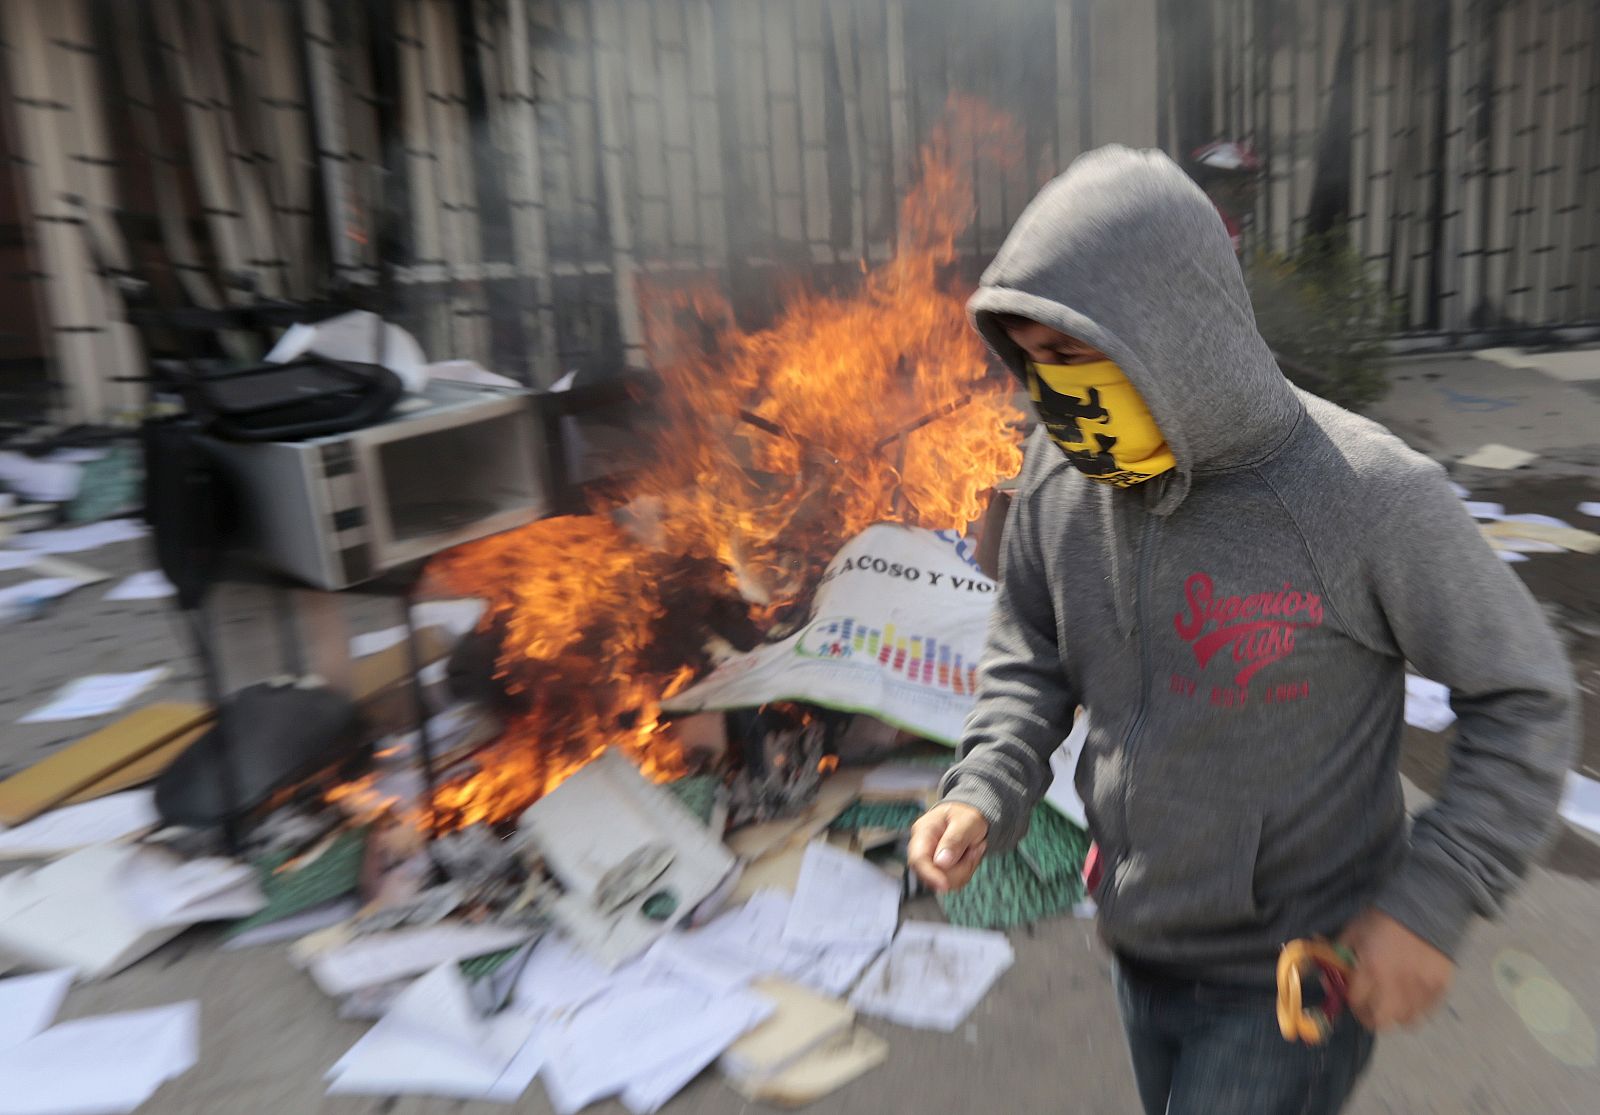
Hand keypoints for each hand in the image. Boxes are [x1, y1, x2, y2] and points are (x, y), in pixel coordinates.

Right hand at [908, 802, 989, 893]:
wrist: (969, 818)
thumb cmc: (966, 816)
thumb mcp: (966, 822)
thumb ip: (954, 840)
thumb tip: (941, 862)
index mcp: (924, 831)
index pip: (918, 858)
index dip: (930, 874)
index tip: (945, 885)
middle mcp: (922, 848)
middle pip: (931, 875)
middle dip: (958, 869)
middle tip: (975, 850)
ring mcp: (930, 861)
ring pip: (944, 882)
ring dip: (964, 870)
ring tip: (973, 850)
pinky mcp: (939, 871)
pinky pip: (952, 883)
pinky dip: (965, 873)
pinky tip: (969, 857)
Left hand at [1338, 908, 1453, 1030]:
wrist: (1423, 906)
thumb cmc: (1384, 918)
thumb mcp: (1354, 931)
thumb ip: (1339, 953)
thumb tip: (1326, 971)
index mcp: (1371, 969)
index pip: (1356, 1002)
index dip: (1351, 1004)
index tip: (1352, 1000)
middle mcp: (1395, 984)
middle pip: (1381, 1022)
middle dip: (1370, 1019)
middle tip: (1369, 1010)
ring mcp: (1420, 989)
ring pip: (1406, 1021)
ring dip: (1395, 1016)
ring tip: (1392, 1004)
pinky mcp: (1440, 987)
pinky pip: (1428, 1011)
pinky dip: (1417, 1009)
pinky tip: (1412, 997)